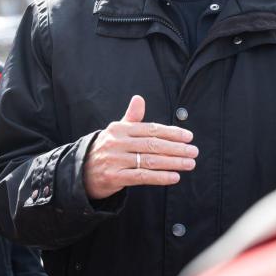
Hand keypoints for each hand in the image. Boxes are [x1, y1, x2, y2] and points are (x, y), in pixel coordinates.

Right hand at [83, 95, 197, 199]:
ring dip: (173, 163)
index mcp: (119, 129)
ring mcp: (115, 160)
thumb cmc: (105, 149)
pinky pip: (142, 177)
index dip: (171, 132)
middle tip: (193, 151)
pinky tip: (174, 177)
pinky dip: (160, 177)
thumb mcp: (116, 131)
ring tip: (189, 164)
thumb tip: (139, 98)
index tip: (188, 136)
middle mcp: (117, 143)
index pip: (150, 129)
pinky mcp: (114, 177)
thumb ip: (131, 117)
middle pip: (152, 144)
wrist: (81, 171)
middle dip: (176, 148)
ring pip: (150, 160)